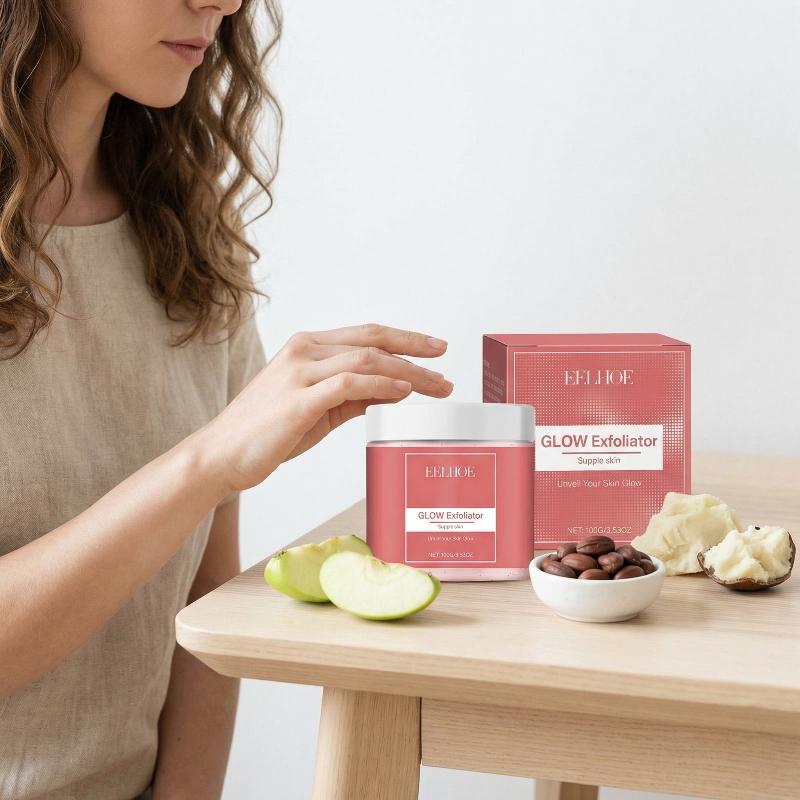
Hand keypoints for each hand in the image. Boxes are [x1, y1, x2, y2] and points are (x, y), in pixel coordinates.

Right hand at [204, 323, 452, 493]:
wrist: (221, 455)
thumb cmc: (266, 433)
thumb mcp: (317, 408)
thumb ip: (353, 396)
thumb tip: (395, 390)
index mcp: (307, 347)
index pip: (365, 335)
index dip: (403, 339)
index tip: (433, 348)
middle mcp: (304, 351)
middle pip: (372, 340)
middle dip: (414, 347)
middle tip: (445, 357)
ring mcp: (300, 372)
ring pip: (366, 359)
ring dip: (409, 371)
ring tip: (437, 384)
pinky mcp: (299, 399)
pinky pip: (350, 384)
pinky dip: (382, 385)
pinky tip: (405, 391)